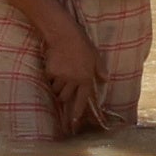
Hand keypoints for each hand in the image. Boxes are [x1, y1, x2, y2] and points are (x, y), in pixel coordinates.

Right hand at [35, 10, 102, 134]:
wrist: (63, 34)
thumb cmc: (81, 43)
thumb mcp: (95, 55)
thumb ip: (100, 69)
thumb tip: (106, 79)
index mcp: (86, 78)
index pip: (83, 99)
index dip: (78, 111)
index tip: (74, 121)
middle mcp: (74, 80)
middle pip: (66, 97)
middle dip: (64, 96)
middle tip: (64, 88)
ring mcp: (61, 77)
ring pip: (57, 90)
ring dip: (57, 87)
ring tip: (59, 74)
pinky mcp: (50, 72)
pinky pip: (49, 80)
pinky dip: (50, 77)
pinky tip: (53, 66)